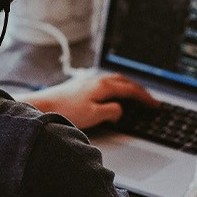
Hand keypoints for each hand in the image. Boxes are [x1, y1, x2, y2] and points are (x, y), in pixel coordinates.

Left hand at [22, 71, 156, 129]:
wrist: (42, 106)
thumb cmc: (65, 111)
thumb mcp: (94, 116)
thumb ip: (111, 112)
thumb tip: (120, 110)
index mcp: (104, 86)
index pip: (131, 90)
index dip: (145, 97)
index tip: (154, 104)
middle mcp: (97, 80)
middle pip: (124, 82)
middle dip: (139, 90)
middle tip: (148, 99)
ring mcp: (88, 81)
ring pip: (114, 80)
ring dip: (127, 86)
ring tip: (134, 95)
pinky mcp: (80, 85)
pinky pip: (105, 82)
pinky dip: (115, 87)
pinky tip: (111, 93)